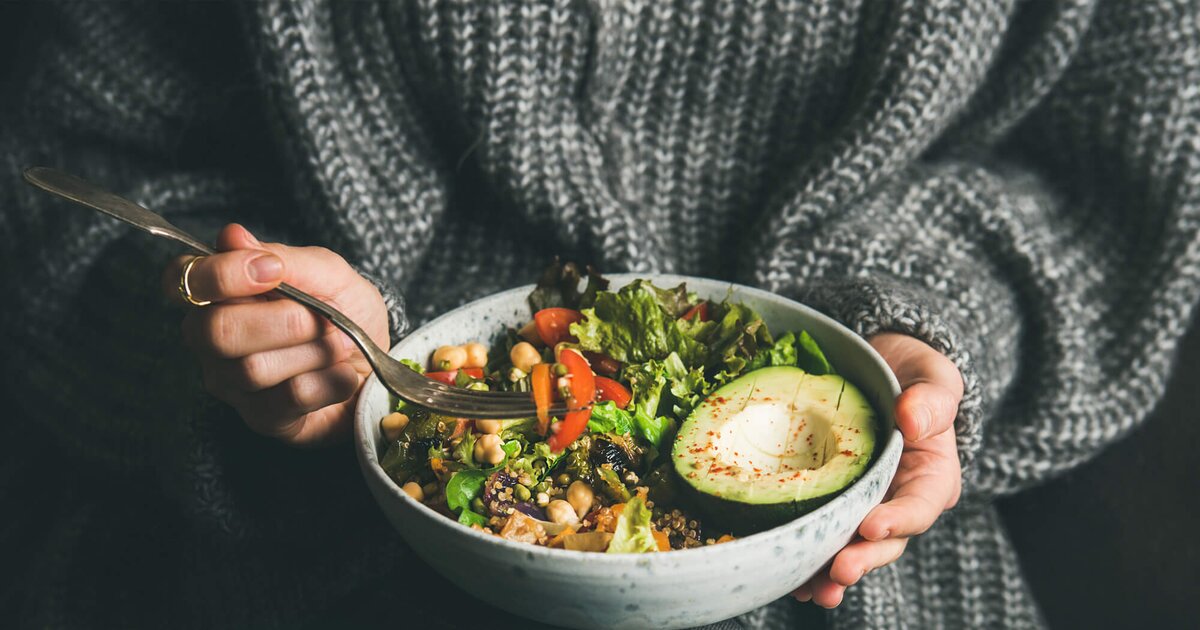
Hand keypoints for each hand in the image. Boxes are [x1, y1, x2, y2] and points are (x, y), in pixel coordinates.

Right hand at [162, 223, 389, 445]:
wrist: (380, 362)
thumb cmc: (346, 312)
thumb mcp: (329, 274)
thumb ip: (284, 258)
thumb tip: (231, 236)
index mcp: (220, 293)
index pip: (183, 279)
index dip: (220, 275)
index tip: (273, 271)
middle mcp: (212, 339)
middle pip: (216, 331)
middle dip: (284, 320)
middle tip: (323, 318)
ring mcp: (232, 383)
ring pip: (254, 369)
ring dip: (315, 351)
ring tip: (340, 345)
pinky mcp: (263, 419)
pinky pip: (289, 399)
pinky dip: (330, 381)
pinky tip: (342, 375)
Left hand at [792, 332, 962, 607]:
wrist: (878, 370)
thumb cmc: (911, 374)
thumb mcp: (932, 377)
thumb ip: (931, 399)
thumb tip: (912, 420)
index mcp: (931, 476)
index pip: (921, 505)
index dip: (898, 521)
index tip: (871, 527)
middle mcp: (898, 500)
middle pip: (885, 541)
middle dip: (862, 559)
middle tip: (838, 571)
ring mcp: (865, 506)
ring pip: (852, 547)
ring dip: (831, 572)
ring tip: (812, 590)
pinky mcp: (834, 504)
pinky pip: (822, 534)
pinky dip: (806, 555)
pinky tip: (787, 573)